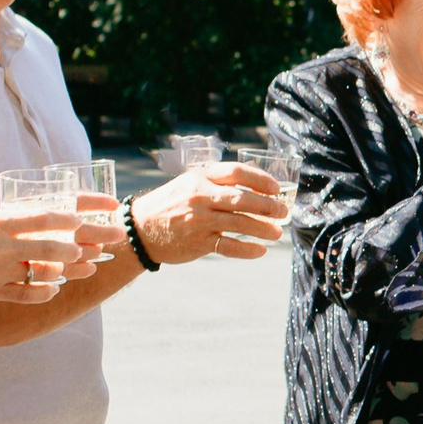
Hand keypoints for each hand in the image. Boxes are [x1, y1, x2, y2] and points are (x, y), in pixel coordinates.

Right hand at [0, 205, 92, 304]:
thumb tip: (47, 217)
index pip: (43, 216)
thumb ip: (12, 221)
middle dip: (83, 246)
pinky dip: (45, 292)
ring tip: (87, 265)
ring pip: (43, 272)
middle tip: (104, 245)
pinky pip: (26, 294)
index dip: (73, 217)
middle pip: (51, 246)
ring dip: (69, 269)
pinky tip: (55, 287)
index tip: (91, 216)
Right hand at [130, 162, 287, 263]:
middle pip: (242, 199)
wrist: (139, 229)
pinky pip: (229, 246)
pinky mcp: (198, 242)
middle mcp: (201, 197)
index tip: (276, 188)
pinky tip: (260, 250)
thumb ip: (217, 183)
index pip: (236, 172)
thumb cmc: (171, 204)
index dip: (260, 179)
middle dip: (268, 206)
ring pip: (240, 223)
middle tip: (283, 211)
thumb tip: (255, 186)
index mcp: (200, 178)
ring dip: (263, 229)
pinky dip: (248, 250)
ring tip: (277, 233)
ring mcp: (200, 220)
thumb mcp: (189, 184)